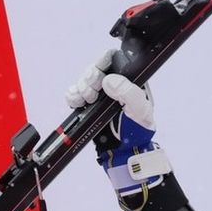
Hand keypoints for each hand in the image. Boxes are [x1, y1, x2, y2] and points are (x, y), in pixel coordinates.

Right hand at [65, 50, 168, 196]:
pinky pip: (74, 93)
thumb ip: (127, 92)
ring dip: (80, 87)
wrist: (124, 151)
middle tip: (92, 93)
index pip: (113, 59)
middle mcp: (114, 84)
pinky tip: (76, 102)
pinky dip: (72, 95)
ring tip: (86, 100)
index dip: (102, 62)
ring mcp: (100, 95)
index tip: (98, 75)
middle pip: (94, 69)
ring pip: (83, 81)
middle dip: (89, 78)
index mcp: (129, 80)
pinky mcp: (88, 105)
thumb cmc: (138, 129)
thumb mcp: (139, 109)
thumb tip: (108, 80)